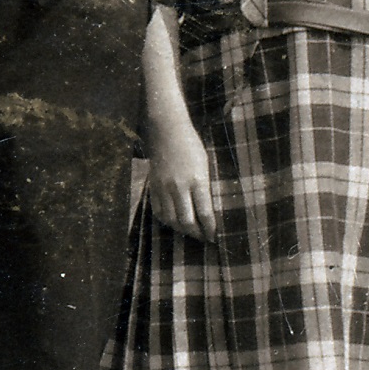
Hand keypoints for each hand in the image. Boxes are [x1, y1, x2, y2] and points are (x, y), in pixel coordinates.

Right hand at [146, 116, 216, 240]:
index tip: (214, 236)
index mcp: (197, 180)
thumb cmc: (191, 146)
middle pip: (187, 221)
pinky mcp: (154, 188)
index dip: (210, 229)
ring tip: (189, 232)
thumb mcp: (205, 165)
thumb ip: (205, 187)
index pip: (205, 213)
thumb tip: (208, 210)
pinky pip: (158, 212)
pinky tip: (174, 222)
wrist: (167, 132)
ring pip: (171, 220)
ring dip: (181, 230)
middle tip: (203, 238)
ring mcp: (164, 188)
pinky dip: (167, 221)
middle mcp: (180, 187)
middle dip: (196, 234)